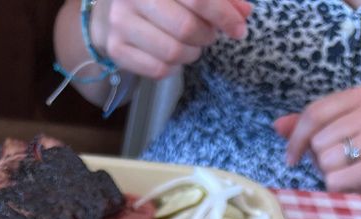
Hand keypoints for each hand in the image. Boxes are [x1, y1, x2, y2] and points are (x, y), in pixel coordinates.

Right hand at [90, 0, 251, 79]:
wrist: (117, 7)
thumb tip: (244, 13)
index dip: (224, 16)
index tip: (239, 29)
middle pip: (186, 28)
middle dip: (207, 36)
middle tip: (209, 34)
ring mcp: (121, 23)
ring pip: (172, 52)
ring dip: (192, 53)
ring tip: (192, 44)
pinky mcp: (116, 48)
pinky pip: (158, 69)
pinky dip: (174, 67)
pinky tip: (174, 55)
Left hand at [274, 87, 360, 195]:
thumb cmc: (349, 156)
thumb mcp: (325, 135)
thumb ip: (302, 127)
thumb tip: (277, 125)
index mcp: (360, 96)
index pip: (313, 113)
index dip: (296, 139)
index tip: (291, 157)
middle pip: (318, 138)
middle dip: (318, 156)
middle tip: (335, 162)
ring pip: (325, 158)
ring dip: (328, 171)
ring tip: (344, 170)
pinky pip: (334, 178)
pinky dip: (335, 187)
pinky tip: (349, 183)